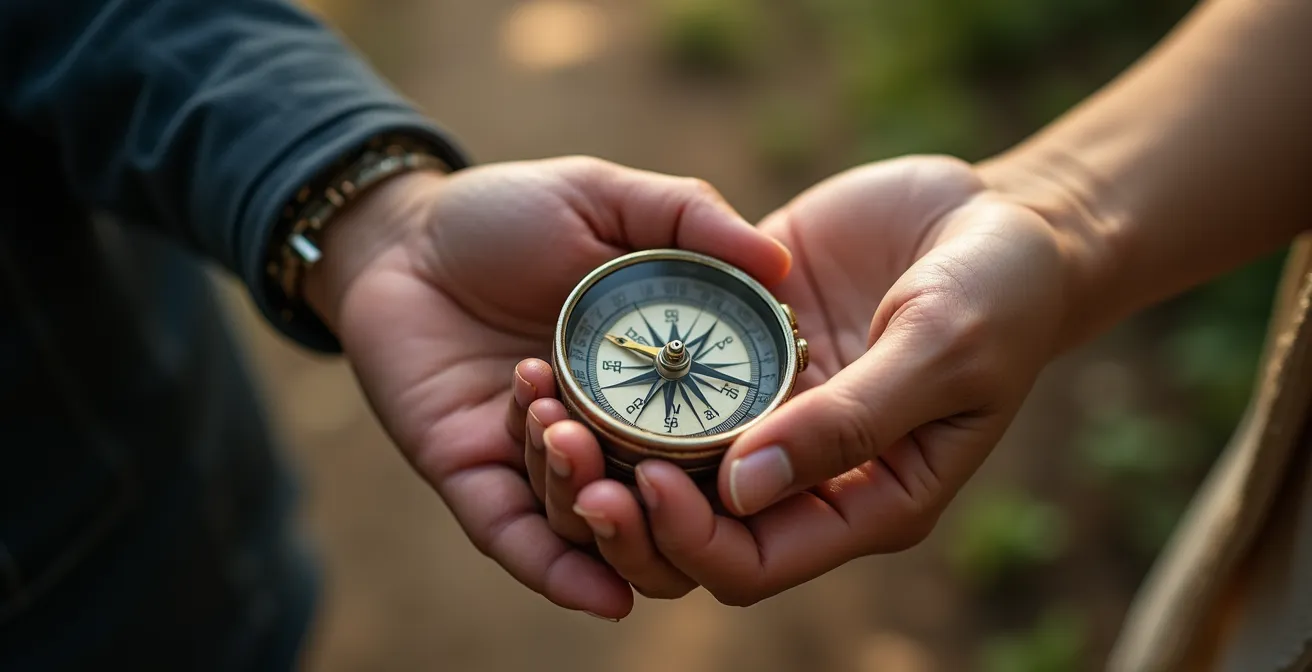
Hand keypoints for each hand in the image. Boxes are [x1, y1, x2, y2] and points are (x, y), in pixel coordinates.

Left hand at [302, 156, 790, 618]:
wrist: (397, 231)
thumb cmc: (505, 213)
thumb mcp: (605, 199)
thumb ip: (689, 218)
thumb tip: (780, 264)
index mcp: (648, 375)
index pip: (714, 435)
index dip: (748, 455)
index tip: (770, 443)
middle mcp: (604, 429)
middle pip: (658, 502)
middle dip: (663, 503)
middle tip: (656, 473)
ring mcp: (537, 458)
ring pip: (587, 520)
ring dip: (590, 497)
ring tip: (569, 437)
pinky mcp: (473, 476)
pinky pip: (518, 540)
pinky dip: (560, 574)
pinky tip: (604, 597)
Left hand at [553, 154, 1086, 605]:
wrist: (993, 216)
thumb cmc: (997, 292)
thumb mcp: (940, 348)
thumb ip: (850, 422)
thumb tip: (743, 493)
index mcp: (865, 500)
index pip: (755, 563)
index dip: (692, 540)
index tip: (648, 482)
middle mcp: (804, 473)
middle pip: (692, 534)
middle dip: (625, 512)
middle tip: (568, 456)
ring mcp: (767, 414)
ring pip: (664, 466)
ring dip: (602, 454)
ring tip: (547, 410)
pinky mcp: (742, 353)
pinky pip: (667, 388)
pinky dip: (616, 386)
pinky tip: (570, 359)